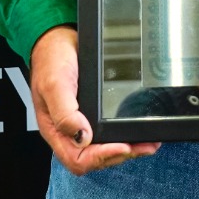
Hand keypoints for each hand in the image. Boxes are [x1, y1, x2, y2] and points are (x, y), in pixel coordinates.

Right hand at [30, 26, 158, 174]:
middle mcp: (69, 131)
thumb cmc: (51, 60)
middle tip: (142, 146)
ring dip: (127, 149)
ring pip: (104, 148)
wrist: (58, 39)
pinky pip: (109, 132)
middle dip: (120, 154)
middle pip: (94, 159)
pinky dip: (125, 135)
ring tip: (147, 143)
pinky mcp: (94, 113)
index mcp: (56, 130)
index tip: (121, 145)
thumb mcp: (54, 84)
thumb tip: (82, 137)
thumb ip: (64, 113)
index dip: (101, 157)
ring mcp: (82, 123)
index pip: (77, 158)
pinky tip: (137, 131)